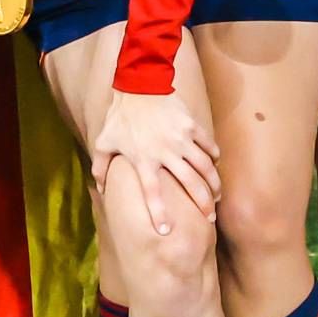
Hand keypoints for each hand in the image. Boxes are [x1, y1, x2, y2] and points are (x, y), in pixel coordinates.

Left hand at [85, 88, 220, 238]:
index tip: (166, 232)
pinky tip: (215, 164)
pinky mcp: (192, 126)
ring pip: (205, 167)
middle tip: (210, 218)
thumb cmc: (120, 116)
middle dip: (203, 204)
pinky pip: (208, 145)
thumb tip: (101, 188)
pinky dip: (214, 156)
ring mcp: (181, 139)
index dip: (159, 213)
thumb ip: (100, 167)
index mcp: (143, 160)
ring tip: (217, 196)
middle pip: (190, 184)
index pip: (153, 193)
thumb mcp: (104, 141)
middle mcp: (165, 153)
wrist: (140, 84)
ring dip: (214, 184)